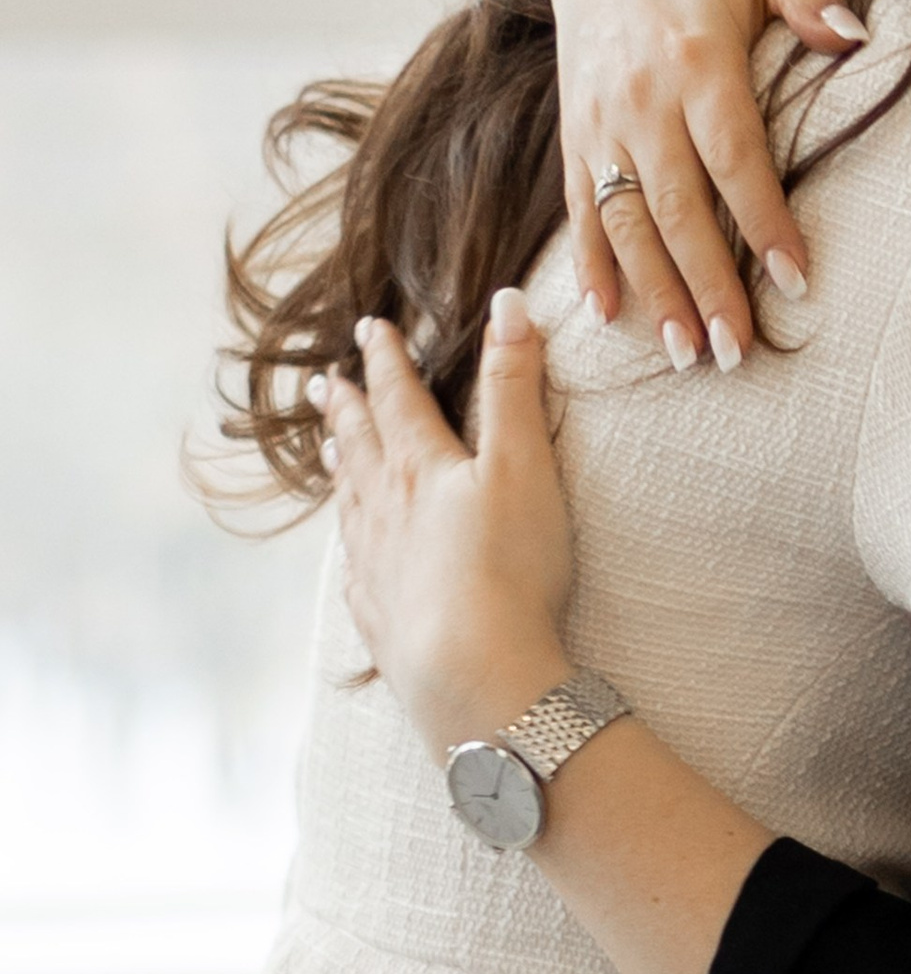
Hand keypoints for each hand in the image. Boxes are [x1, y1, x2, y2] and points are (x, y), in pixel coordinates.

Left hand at [323, 293, 578, 759]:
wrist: (472, 671)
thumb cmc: (508, 566)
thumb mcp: (523, 464)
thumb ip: (514, 385)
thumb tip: (508, 303)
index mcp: (420, 467)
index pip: (398, 398)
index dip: (386, 360)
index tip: (370, 329)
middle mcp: (385, 510)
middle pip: (359, 447)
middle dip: (346, 408)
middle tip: (324, 382)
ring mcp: (375, 566)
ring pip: (350, 504)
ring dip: (340, 469)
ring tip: (328, 447)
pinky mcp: (379, 617)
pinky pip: (355, 570)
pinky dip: (350, 549)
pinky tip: (350, 554)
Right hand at [520, 0, 856, 362]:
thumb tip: (856, 36)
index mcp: (697, 61)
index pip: (735, 158)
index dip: (764, 222)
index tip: (795, 282)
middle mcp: (642, 99)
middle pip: (676, 208)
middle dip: (706, 285)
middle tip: (737, 353)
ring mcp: (600, 121)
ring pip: (624, 221)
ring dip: (653, 291)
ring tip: (685, 354)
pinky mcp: (575, 132)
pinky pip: (581, 207)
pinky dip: (591, 263)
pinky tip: (610, 314)